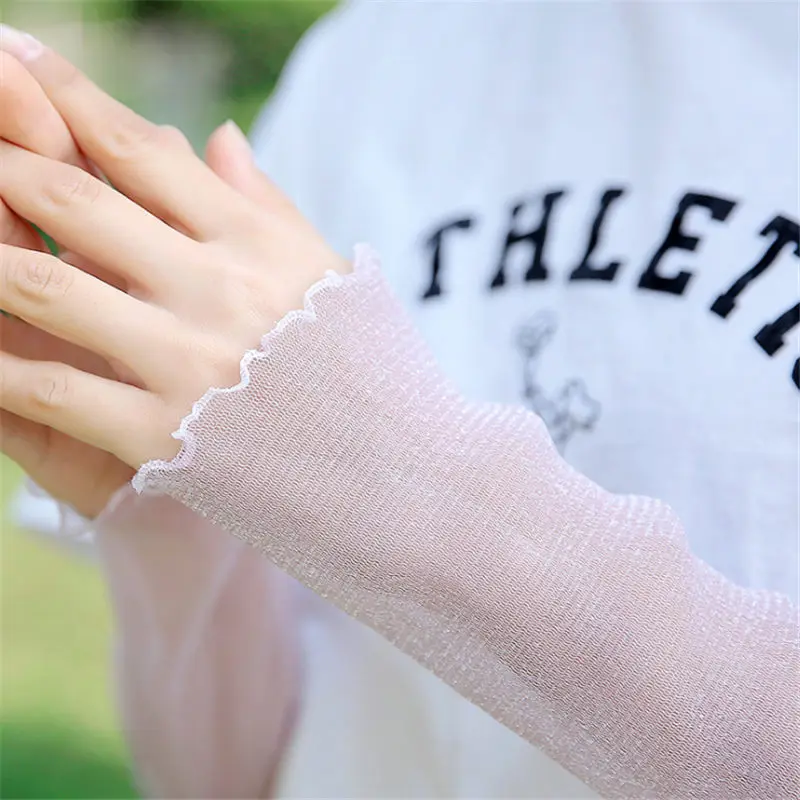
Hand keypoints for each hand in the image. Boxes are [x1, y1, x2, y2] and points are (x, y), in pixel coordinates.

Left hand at [0, 33, 344, 512]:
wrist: (406, 475)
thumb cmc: (371, 372)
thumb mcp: (332, 278)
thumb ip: (268, 206)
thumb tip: (217, 135)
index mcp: (259, 242)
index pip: (145, 152)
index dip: (71, 97)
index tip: (21, 55)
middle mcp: (218, 288)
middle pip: (78, 202)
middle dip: (5, 161)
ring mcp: (188, 362)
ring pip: (45, 287)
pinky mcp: (164, 437)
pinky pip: (53, 390)